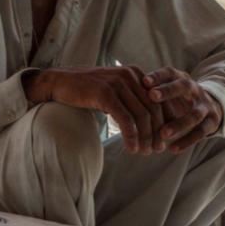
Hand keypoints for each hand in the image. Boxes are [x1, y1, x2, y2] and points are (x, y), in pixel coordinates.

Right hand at [24, 66, 163, 154]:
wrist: (59, 82)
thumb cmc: (87, 90)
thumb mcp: (113, 90)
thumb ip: (130, 99)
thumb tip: (149, 121)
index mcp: (135, 73)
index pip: (159, 99)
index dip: (165, 120)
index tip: (164, 139)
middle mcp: (130, 75)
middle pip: (153, 108)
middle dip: (157, 132)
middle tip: (157, 149)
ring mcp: (117, 83)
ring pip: (141, 115)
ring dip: (145, 137)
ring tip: (144, 152)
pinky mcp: (105, 93)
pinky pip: (125, 119)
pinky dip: (131, 136)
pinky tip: (132, 148)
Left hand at [142, 68, 221, 153]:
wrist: (212, 105)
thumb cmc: (179, 98)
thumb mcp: (168, 91)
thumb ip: (151, 92)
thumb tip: (122, 93)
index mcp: (181, 78)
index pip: (169, 73)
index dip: (158, 76)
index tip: (144, 81)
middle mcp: (194, 89)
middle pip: (183, 87)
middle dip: (168, 91)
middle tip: (151, 96)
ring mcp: (205, 106)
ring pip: (194, 114)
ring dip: (179, 123)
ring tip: (163, 133)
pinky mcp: (212, 122)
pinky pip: (201, 132)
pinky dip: (187, 140)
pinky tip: (173, 149)